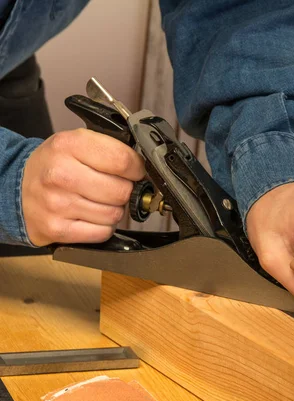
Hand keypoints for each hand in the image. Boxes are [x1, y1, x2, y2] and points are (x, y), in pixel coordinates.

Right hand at [22, 129, 145, 245]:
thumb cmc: (54, 167)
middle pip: (121, 190)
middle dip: (123, 191)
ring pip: (114, 214)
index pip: (123, 160)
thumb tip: (144, 165)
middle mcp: (61, 174)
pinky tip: (90, 217)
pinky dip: (103, 227)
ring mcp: (58, 204)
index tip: (134, 171)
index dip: (136, 168)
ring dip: (112, 210)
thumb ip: (110, 149)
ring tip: (96, 202)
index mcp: (68, 145)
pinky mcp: (58, 230)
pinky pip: (102, 233)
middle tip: (110, 188)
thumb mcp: (76, 144)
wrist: (18, 190)